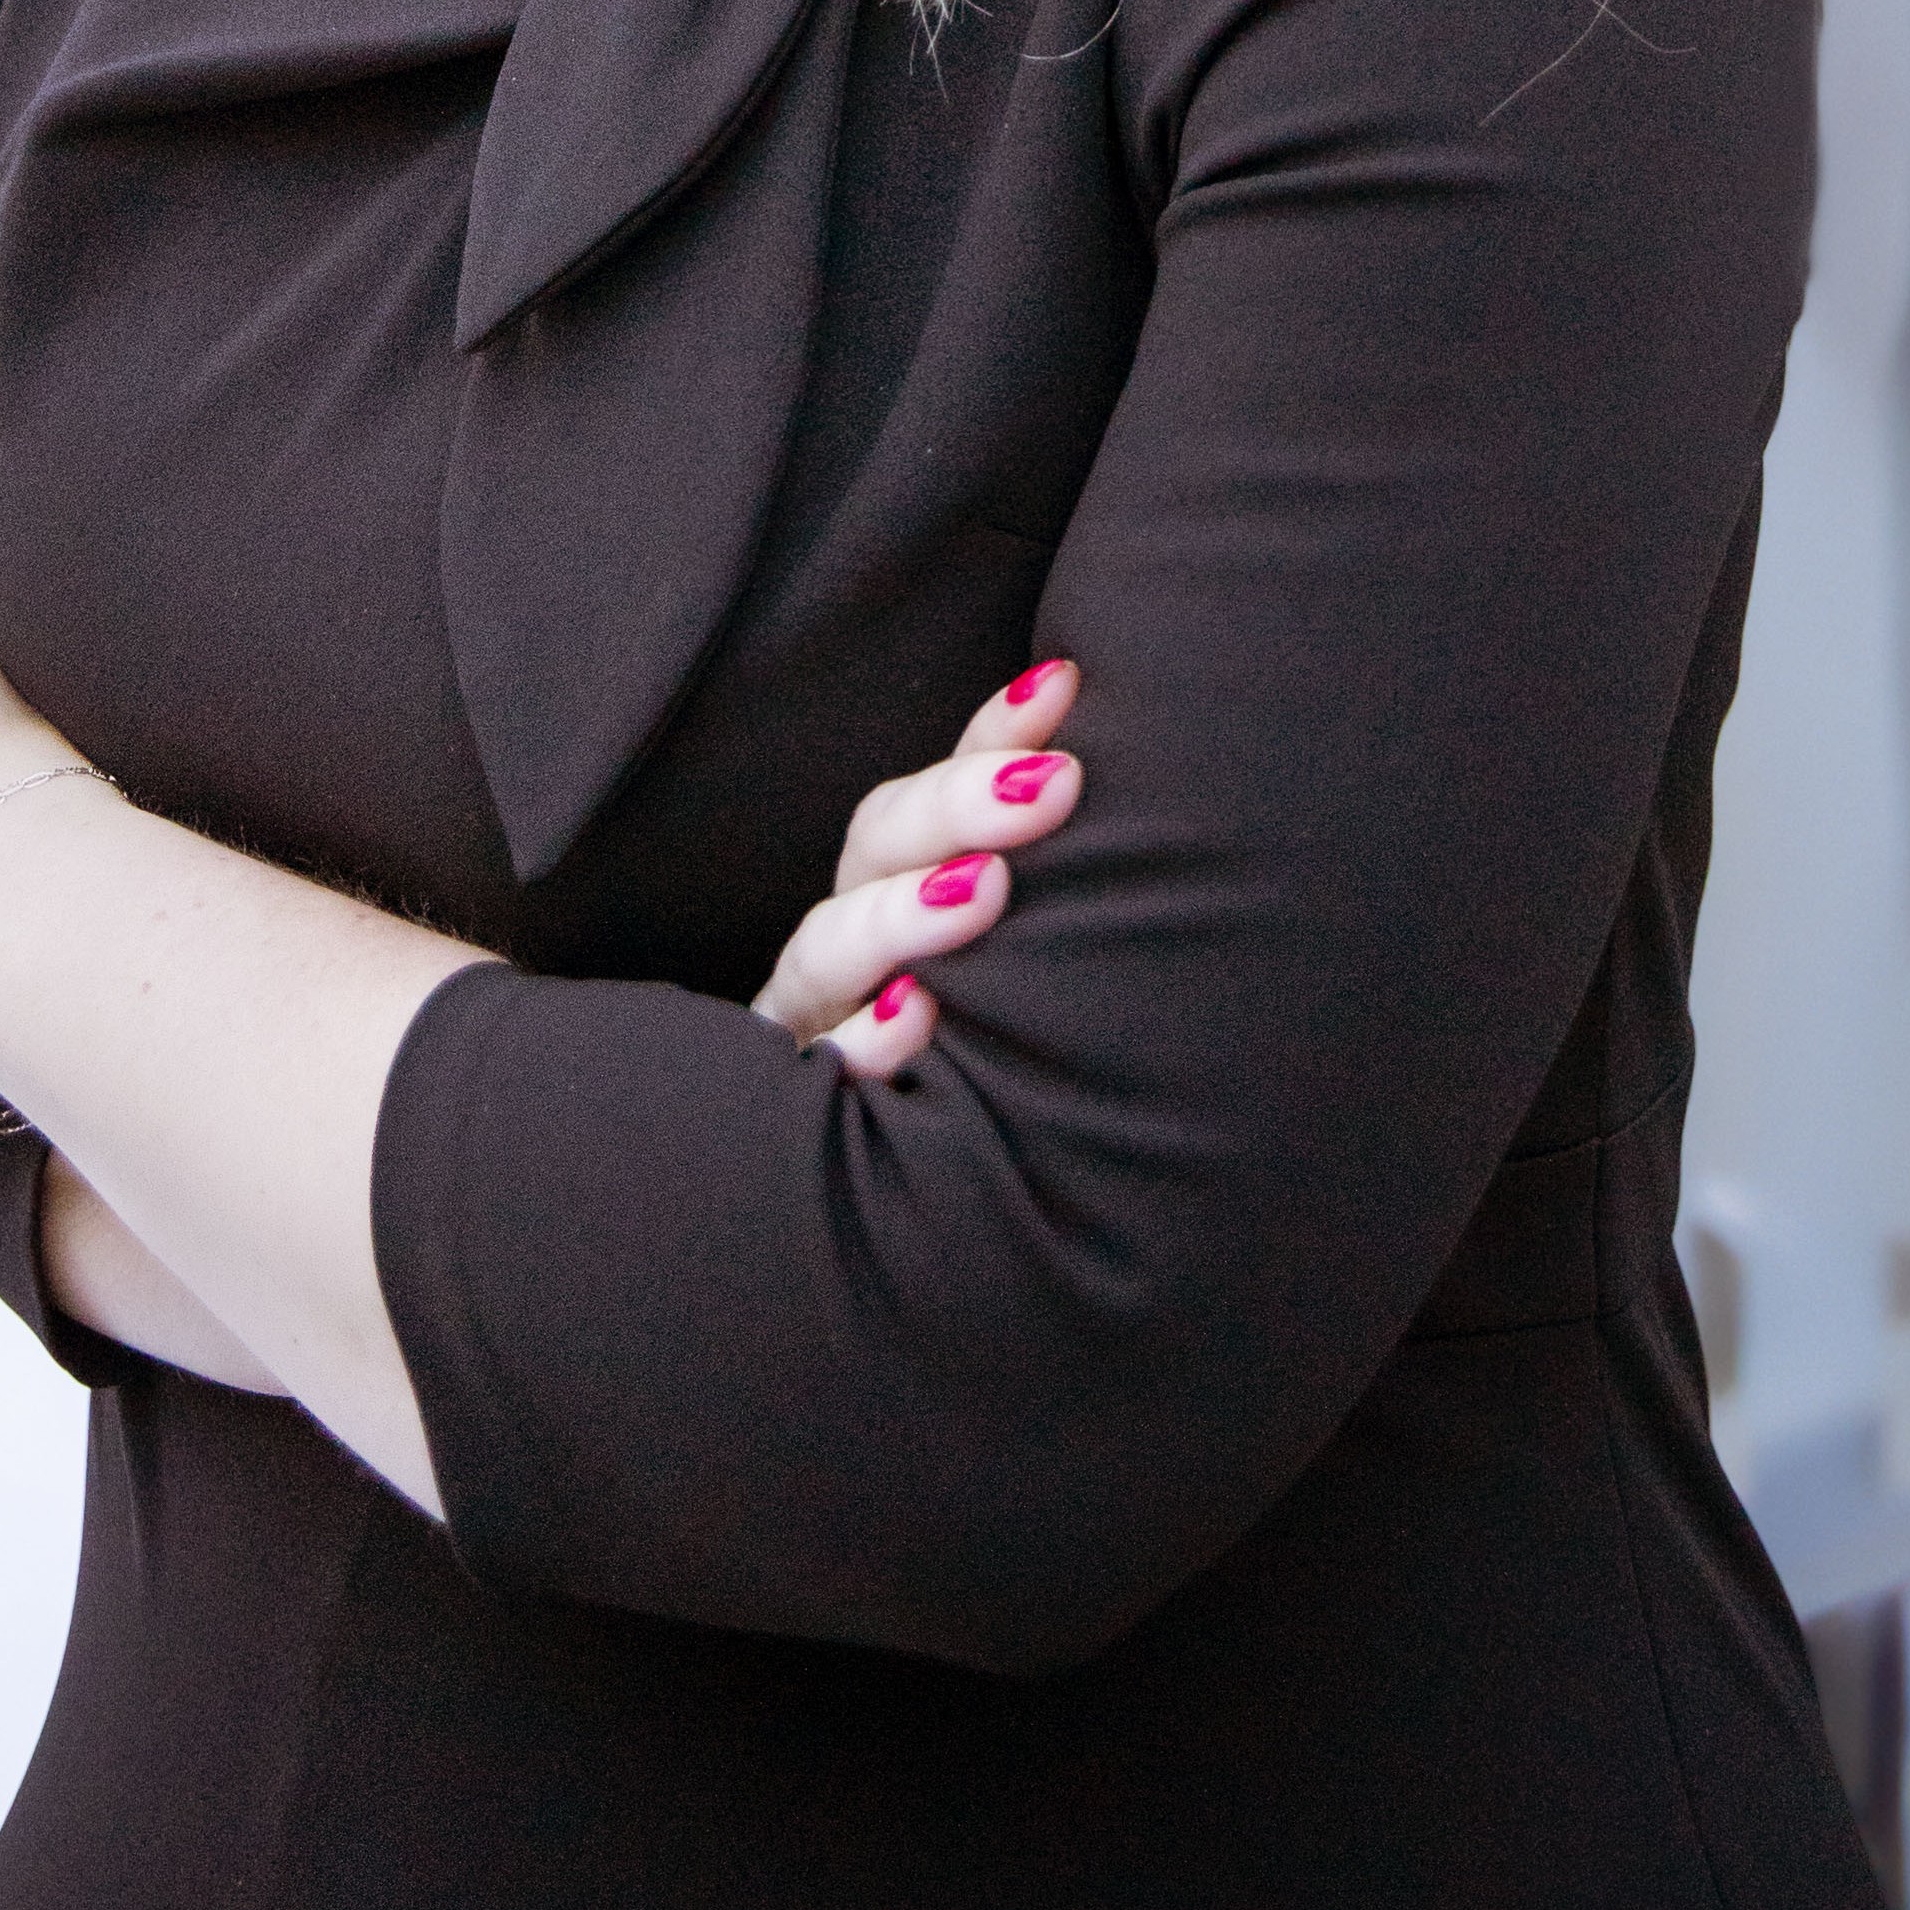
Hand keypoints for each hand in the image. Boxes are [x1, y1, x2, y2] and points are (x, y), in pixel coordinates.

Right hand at [749, 659, 1080, 1079]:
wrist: (903, 1223)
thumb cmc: (981, 1055)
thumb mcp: (1011, 950)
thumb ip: (1044, 865)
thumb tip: (1108, 735)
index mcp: (892, 887)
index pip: (940, 788)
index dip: (991, 736)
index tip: (1061, 686)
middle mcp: (846, 944)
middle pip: (876, 848)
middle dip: (957, 807)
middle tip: (1051, 786)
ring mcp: (810, 1025)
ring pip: (828, 950)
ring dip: (903, 916)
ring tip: (982, 890)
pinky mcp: (801, 1109)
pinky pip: (817, 1072)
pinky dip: (863, 1043)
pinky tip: (913, 1023)